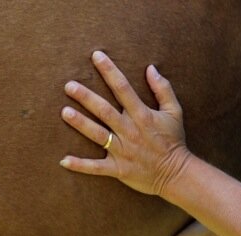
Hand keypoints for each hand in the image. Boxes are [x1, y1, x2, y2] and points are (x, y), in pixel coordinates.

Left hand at [60, 50, 190, 195]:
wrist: (177, 175)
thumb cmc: (174, 141)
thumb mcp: (174, 112)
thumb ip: (163, 89)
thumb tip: (150, 68)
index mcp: (142, 115)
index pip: (123, 88)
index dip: (110, 71)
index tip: (96, 56)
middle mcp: (130, 131)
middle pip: (105, 110)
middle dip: (86, 97)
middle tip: (69, 86)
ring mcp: (122, 151)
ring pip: (98, 135)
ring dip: (81, 124)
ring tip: (65, 112)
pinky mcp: (118, 169)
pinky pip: (96, 167)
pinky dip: (80, 165)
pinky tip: (63, 161)